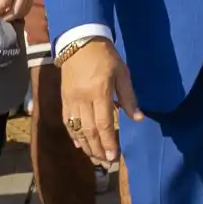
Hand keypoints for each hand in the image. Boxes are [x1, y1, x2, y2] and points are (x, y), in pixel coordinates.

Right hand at [59, 38, 140, 167]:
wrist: (79, 41)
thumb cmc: (105, 56)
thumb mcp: (122, 73)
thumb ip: (129, 98)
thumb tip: (139, 119)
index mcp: (100, 92)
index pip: (104, 123)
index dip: (109, 142)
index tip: (114, 156)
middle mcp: (83, 99)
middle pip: (89, 131)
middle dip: (98, 149)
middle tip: (106, 162)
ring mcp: (71, 100)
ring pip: (76, 129)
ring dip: (86, 146)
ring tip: (95, 158)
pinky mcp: (64, 99)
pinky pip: (67, 121)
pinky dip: (73, 135)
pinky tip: (79, 145)